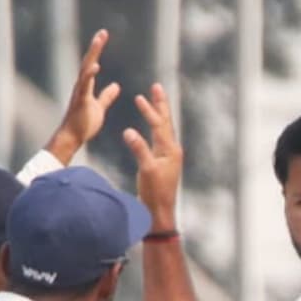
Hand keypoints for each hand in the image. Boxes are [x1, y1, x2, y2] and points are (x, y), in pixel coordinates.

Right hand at [45, 29, 121, 164]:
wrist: (73, 138)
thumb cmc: (83, 124)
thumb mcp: (100, 107)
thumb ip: (107, 96)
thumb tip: (116, 86)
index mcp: (86, 86)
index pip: (92, 63)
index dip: (97, 50)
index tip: (103, 36)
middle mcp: (81, 85)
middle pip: (88, 61)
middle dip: (95, 47)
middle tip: (102, 33)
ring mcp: (80, 91)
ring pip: (86, 68)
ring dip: (93, 54)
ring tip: (99, 41)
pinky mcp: (80, 100)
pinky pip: (85, 85)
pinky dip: (90, 74)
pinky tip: (96, 65)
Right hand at [122, 83, 182, 225]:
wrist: (160, 213)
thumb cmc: (155, 194)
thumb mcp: (146, 170)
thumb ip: (139, 149)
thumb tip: (128, 130)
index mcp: (170, 150)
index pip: (159, 125)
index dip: (149, 111)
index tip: (139, 97)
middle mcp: (172, 151)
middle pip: (166, 122)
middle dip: (160, 104)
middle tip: (157, 87)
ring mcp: (168, 157)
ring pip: (163, 129)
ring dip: (159, 114)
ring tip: (154, 100)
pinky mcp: (162, 163)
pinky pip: (159, 139)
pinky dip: (155, 128)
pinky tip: (152, 127)